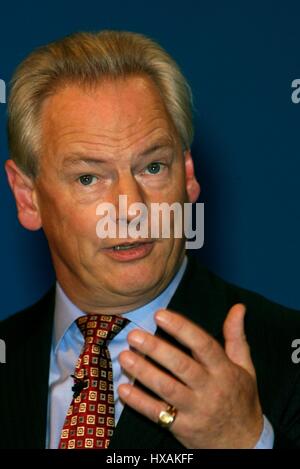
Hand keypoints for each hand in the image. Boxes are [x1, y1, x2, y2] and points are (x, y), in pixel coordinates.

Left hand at [118, 304, 263, 447]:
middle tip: (134, 335)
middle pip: (181, 366)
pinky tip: (123, 388)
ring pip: (167, 389)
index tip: (160, 314)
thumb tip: (238, 307)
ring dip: (143, 372)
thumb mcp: (245, 367)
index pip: (203, 345)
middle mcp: (210, 389)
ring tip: (124, 356)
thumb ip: (236, 336)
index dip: (181, 329)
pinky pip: (158, 415)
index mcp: (224, 370)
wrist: (243, 443)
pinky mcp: (183, 428)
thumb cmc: (241, 398)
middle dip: (156, 349)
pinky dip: (139, 402)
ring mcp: (196, 410)